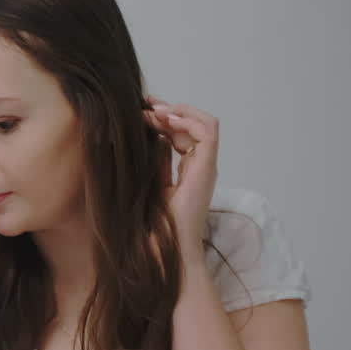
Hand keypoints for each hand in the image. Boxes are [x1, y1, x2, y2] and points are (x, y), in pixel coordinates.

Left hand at [144, 96, 218, 263]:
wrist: (167, 246)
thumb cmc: (159, 224)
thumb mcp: (151, 184)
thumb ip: (155, 162)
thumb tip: (149, 139)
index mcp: (190, 168)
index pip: (184, 133)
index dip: (166, 118)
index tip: (143, 110)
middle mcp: (202, 165)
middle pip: (194, 124)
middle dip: (171, 110)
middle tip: (146, 104)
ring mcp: (206, 166)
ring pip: (205, 123)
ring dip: (179, 112)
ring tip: (154, 110)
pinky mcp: (207, 168)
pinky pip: (207, 132)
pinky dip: (188, 120)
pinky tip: (165, 119)